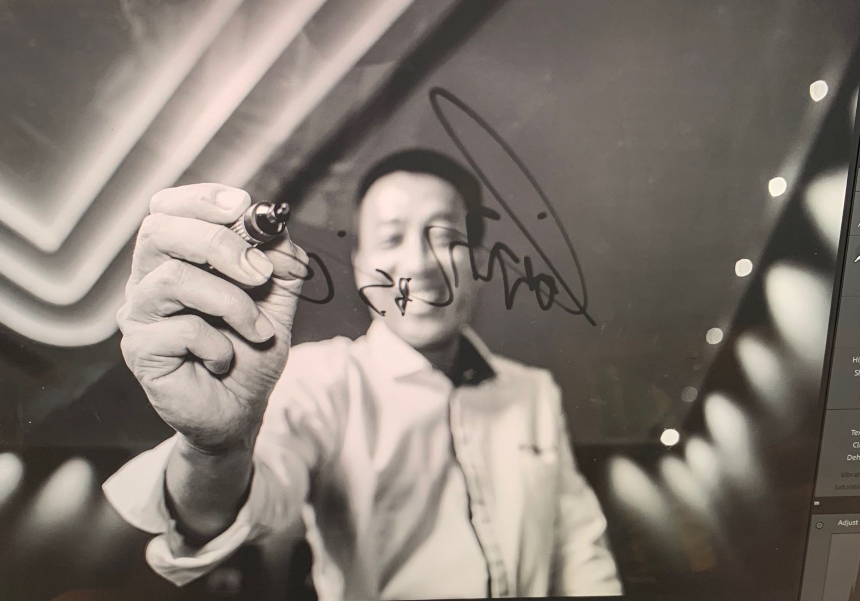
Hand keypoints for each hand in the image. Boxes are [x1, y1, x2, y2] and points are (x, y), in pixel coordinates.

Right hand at [117, 184, 307, 451]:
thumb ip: (278, 259)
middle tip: (260, 273)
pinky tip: (225, 360)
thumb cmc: (251, 350)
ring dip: (232, 302)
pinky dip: (219, 344)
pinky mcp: (139, 349)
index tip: (242, 206)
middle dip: (220, 243)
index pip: (168, 207)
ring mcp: (138, 313)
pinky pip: (181, 329)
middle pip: (160, 230)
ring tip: (258, 329)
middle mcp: (148, 277)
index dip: (202, 199)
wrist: (241, 409)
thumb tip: (278, 229)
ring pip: (173, 278)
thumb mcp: (276, 298)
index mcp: (177, 256)